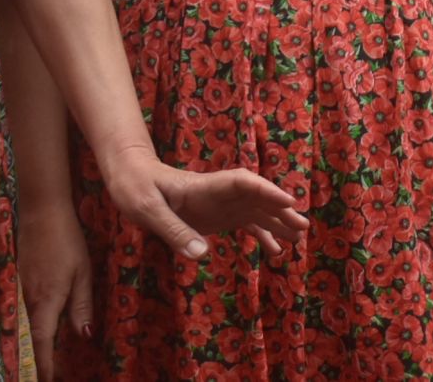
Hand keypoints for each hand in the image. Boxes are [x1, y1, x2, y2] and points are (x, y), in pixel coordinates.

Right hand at [18, 198, 92, 379]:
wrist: (42, 212)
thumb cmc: (68, 241)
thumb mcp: (83, 273)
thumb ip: (81, 306)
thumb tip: (84, 336)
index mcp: (47, 302)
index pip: (43, 344)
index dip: (45, 366)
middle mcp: (30, 301)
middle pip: (35, 337)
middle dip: (41, 358)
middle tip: (50, 374)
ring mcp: (23, 289)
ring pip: (32, 322)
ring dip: (39, 340)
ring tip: (49, 358)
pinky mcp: (22, 279)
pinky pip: (30, 308)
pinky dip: (37, 321)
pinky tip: (46, 324)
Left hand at [97, 143, 308, 259]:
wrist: (128, 176)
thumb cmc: (135, 187)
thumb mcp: (147, 210)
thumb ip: (174, 231)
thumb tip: (202, 255)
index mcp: (205, 186)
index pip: (243, 183)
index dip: (267, 191)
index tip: (289, 202)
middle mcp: (218, 193)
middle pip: (257, 198)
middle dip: (281, 210)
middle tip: (303, 227)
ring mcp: (219, 205)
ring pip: (256, 212)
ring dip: (277, 223)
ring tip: (298, 240)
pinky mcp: (215, 216)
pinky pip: (244, 224)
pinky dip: (261, 235)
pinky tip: (274, 251)